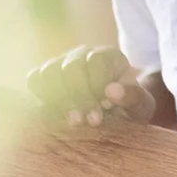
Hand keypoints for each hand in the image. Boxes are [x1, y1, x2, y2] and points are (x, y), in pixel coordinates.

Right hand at [26, 46, 157, 126]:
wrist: (117, 117)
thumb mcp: (141, 106)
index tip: (105, 108)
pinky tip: (56, 115)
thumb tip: (112, 91)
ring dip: (60, 98)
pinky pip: (34, 79)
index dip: (98, 84)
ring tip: (74, 122)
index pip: (96, 60)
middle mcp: (83, 55)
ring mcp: (62, 64)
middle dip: (80, 96)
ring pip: (49, 71)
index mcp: (109, 56)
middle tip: (91, 121)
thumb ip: (133, 97)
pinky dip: (40, 95)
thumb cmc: (129, 109)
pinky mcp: (46, 79)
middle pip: (71, 66)